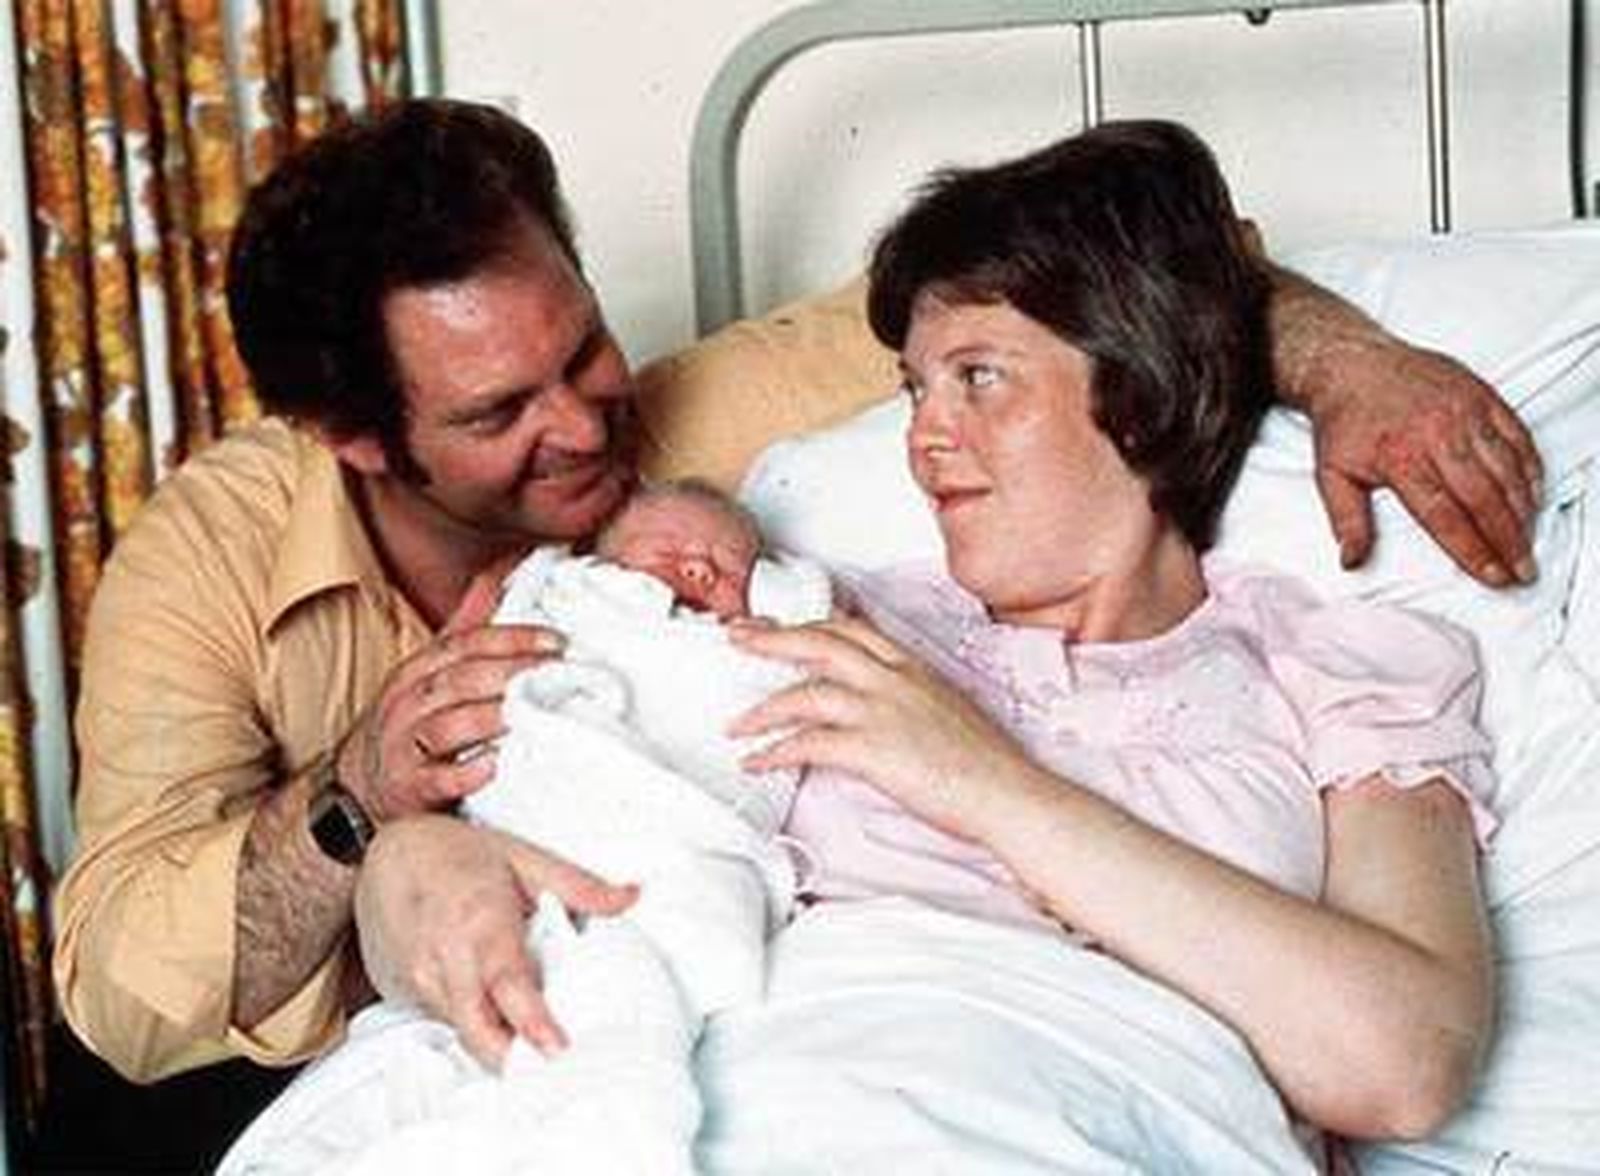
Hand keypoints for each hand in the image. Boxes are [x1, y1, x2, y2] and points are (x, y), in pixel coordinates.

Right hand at [337, 557, 563, 819]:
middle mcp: (409, 702)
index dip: (511, 640)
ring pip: (446, 726)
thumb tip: (503, 570)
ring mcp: (405, 746)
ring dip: (489, 718)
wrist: (359, 785)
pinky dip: (463, 773)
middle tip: (558, 674)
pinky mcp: (409, 788)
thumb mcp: (432, 668)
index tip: (556, 642)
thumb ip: (469, 623)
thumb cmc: (411, 720)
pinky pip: (434, 779)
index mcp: (420, 669)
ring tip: (528, 713)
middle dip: (511, 673)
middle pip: (460, 680)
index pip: (466, 644)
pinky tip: (492, 766)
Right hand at [353, 814, 637, 1068]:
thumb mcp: (522, 856)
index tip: (557, 1048)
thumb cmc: (454, 852)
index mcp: (479, 921)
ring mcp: (419, 978)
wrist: (386, 852)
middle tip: (554, 1069)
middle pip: (478, 1028)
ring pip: (464, 1029)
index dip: (531, 1021)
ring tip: (535, 1043)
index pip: (506, 983)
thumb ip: (579, 885)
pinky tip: (497, 1014)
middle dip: (514, 1057)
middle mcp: (443, 957)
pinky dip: (475, 1022)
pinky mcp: (405, 992)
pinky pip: (447, 1019)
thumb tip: (630, 896)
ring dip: (498, 1041)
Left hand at [728, 616, 1034, 838]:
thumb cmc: (984, 765)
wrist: (1006, 794)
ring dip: (762, 709)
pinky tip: (758, 762)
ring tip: (737, 725)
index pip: (851, 630)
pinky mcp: (872, 748)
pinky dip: (774, 752)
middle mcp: (894, 679)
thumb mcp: (945, 712)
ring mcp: (882, 710)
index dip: (809, 624)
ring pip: (804, 692)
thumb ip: (906, 702)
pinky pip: (808, 744)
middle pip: (819, 642)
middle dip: (772, 638)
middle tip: (737, 638)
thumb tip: (876, 714)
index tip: (778, 625)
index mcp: (912, 667)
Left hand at [1305, 337, 1542, 586]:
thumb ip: (1347, 521)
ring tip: (1527, 541)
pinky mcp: (1481, 396)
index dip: (1473, 551)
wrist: (1351, 364)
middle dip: (1509, 540)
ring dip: (1523, 510)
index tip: (1492, 576)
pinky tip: (1532, 493)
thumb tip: (1351, 560)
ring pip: (1507, 470)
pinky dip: (1530, 467)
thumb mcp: (1332, 474)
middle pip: (1485, 499)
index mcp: (1402, 459)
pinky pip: (1517, 436)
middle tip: (1522, 569)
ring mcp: (1465, 413)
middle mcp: (1439, 436)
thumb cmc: (1344, 419)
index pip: (1446, 517)